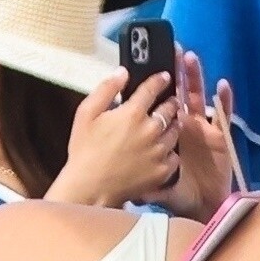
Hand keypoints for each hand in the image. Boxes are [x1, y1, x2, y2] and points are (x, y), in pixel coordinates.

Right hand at [54, 68, 180, 206]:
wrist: (89, 188)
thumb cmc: (84, 151)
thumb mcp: (86, 114)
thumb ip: (105, 89)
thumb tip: (122, 72)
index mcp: (133, 113)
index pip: (153, 88)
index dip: (160, 79)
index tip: (164, 77)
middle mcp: (151, 130)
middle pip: (170, 109)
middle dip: (170, 102)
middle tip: (168, 102)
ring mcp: (159, 151)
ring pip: (175, 131)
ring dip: (172, 125)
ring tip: (166, 126)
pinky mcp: (162, 171)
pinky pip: (174, 156)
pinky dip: (169, 152)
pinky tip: (160, 152)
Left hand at [142, 50, 233, 221]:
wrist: (201, 208)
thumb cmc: (175, 193)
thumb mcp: (150, 182)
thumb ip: (134, 172)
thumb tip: (115, 166)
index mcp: (163, 132)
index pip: (156, 104)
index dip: (151, 87)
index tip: (142, 66)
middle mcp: (182, 126)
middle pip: (176, 94)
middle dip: (173, 73)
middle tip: (167, 50)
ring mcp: (201, 129)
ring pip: (197, 98)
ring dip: (194, 78)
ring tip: (188, 58)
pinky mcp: (219, 137)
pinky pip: (223, 115)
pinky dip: (223, 100)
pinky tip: (221, 85)